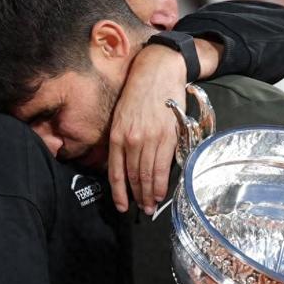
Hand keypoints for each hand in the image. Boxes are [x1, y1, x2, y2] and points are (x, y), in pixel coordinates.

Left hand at [108, 45, 185, 214]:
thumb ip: (122, 140)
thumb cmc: (138, 93)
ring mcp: (150, 139)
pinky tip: (162, 193)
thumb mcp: (121, 116)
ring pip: (148, 175)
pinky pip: (163, 166)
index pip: (116, 172)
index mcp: (117, 135)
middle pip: (134, 177)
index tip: (122, 207)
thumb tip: (126, 166)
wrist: (158, 72)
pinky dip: (162, 183)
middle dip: (137, 197)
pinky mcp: (168, 136)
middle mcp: (131, 140)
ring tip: (152, 206)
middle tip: (142, 211)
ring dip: (150, 194)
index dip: (119, 192)